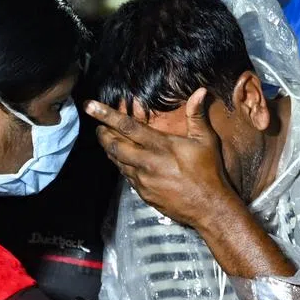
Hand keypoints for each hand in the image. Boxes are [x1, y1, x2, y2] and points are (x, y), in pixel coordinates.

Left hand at [87, 89, 238, 229]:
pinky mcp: (143, 193)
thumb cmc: (209, 173)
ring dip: (110, 149)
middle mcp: (147, 163)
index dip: (106, 115)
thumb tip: (200, 91)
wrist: (208, 208)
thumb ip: (197, 115)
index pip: (127, 127)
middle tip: (99, 126)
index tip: (90, 106)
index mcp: (160, 147)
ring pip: (117, 161)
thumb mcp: (206, 141)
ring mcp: (143, 180)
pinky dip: (122, 165)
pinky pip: (126, 176)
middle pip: (114, 145)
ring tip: (107, 139)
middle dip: (102, 133)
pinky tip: (125, 160)